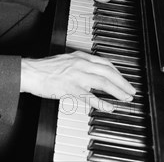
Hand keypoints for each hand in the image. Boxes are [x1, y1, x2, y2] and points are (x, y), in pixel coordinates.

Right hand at [20, 51, 135, 111]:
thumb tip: (92, 71)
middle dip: (122, 81)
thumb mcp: (66, 60)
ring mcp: (76, 76)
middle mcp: (81, 64)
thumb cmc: (46, 68)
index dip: (117, 71)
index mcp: (80, 56)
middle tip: (131, 90)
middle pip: (108, 71)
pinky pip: (90, 96)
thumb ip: (80, 64)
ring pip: (103, 82)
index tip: (123, 79)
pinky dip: (102, 102)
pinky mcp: (71, 88)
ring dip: (117, 91)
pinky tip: (110, 107)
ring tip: (126, 98)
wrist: (32, 71)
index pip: (104, 62)